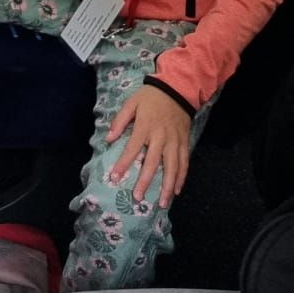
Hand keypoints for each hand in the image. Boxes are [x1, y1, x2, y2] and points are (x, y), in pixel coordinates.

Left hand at [106, 85, 192, 206]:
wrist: (178, 89)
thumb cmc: (151, 97)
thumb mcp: (132, 102)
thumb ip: (120, 120)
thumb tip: (109, 138)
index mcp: (145, 127)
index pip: (133, 148)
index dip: (123, 164)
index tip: (115, 178)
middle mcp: (161, 137)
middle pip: (153, 163)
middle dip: (145, 181)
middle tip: (138, 198)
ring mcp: (175, 141)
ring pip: (172, 167)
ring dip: (167, 186)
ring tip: (162, 203)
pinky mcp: (184, 142)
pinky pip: (184, 163)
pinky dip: (181, 178)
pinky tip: (176, 191)